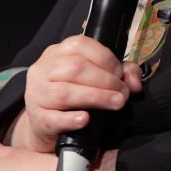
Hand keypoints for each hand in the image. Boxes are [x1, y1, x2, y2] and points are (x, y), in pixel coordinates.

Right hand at [9, 36, 141, 152]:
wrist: (46, 124)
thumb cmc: (75, 95)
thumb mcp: (96, 77)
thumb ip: (121, 72)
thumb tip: (134, 83)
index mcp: (58, 52)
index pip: (80, 45)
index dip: (106, 59)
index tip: (120, 74)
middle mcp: (44, 69)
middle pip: (75, 68)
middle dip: (105, 80)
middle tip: (122, 93)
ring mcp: (36, 93)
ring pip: (65, 92)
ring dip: (96, 97)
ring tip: (116, 103)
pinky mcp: (36, 118)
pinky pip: (53, 118)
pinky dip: (71, 119)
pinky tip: (86, 119)